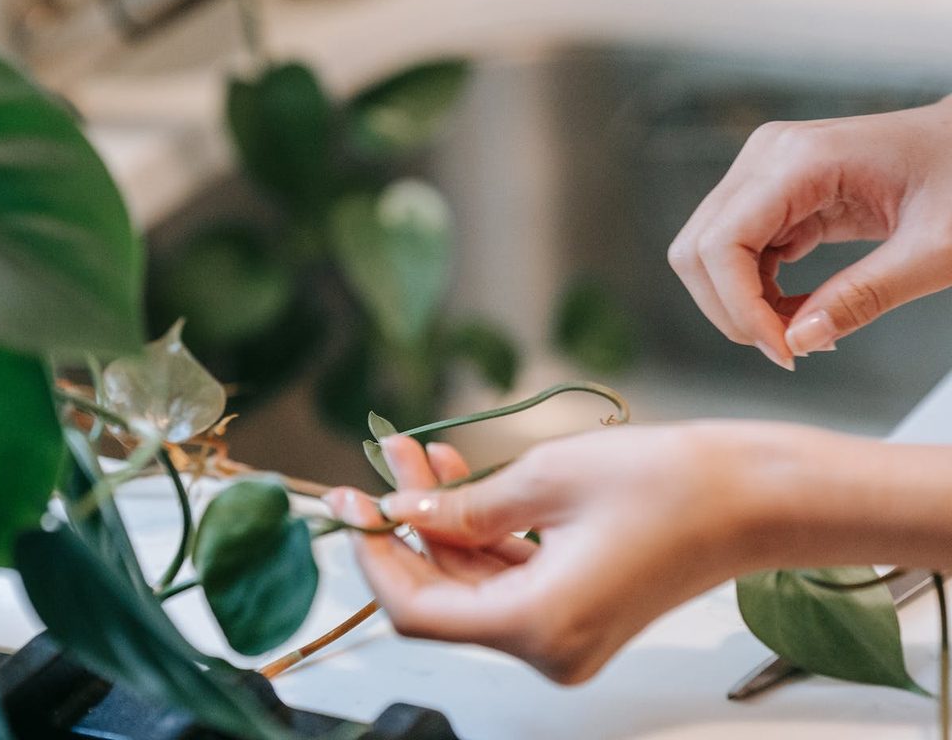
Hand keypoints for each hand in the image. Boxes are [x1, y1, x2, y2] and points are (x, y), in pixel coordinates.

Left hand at [326, 426, 758, 683]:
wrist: (751, 494)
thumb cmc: (666, 483)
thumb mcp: (545, 479)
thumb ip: (462, 507)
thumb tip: (402, 515)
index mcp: (537, 627)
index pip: (418, 610)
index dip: (376, 556)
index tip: (351, 504)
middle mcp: (548, 647)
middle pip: (446, 592)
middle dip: (410, 524)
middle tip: (389, 460)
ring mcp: (566, 632)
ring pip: (476, 581)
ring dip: (445, 521)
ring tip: (422, 454)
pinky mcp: (580, 607)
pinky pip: (511, 576)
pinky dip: (482, 531)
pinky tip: (462, 479)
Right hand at [667, 97, 951, 367]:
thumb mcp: (934, 248)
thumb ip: (864, 296)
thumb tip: (798, 341)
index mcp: (800, 158)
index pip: (723, 243)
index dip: (739, 307)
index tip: (785, 352)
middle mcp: (766, 157)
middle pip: (698, 249)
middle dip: (730, 309)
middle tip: (788, 348)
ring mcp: (763, 173)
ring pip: (707, 254)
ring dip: (741, 304)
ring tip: (803, 329)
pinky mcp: (771, 193)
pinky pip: (735, 253)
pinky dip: (755, 292)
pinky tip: (799, 309)